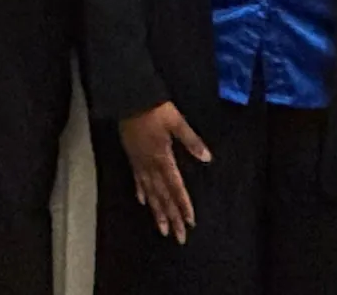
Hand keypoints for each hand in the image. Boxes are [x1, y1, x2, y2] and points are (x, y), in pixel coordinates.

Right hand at [118, 101, 210, 243]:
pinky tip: (142, 202)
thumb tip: (207, 158)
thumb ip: (191, 140)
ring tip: (162, 229)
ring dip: (157, 212)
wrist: (129, 99)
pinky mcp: (132, 157)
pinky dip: (141, 192)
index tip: (190, 221)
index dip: (183, 205)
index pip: (175, 187)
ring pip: (149, 193)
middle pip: (163, 196)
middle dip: (172, 217)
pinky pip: (137, 179)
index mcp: (163, 158)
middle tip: (179, 237)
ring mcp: (139, 162)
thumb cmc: (155, 109)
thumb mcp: (177, 122)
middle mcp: (150, 165)